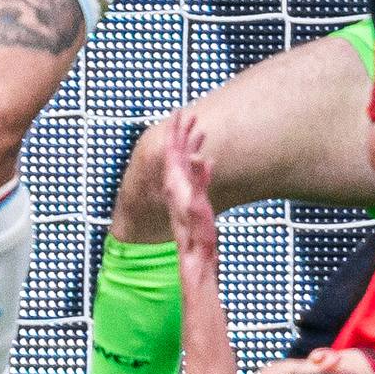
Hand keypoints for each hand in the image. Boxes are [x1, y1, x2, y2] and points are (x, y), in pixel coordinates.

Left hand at [160, 111, 218, 274]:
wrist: (194, 261)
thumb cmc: (196, 237)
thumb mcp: (197, 206)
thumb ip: (198, 182)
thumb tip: (197, 157)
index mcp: (175, 184)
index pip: (172, 150)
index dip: (175, 131)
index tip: (177, 112)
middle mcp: (177, 188)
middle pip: (178, 154)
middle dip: (183, 134)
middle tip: (189, 115)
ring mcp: (184, 196)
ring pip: (186, 165)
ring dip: (191, 147)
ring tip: (198, 132)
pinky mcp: (193, 204)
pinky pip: (194, 178)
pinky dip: (198, 165)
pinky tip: (202, 161)